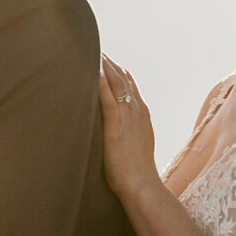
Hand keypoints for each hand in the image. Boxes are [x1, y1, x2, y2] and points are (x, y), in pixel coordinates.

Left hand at [98, 53, 159, 200]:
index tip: (109, 60)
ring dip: (106, 68)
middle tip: (99, 50)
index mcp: (141, 115)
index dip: (120, 72)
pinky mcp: (116, 128)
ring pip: (117, 86)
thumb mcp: (136, 144)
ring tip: (95, 54)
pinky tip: (93, 73)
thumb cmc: (136, 170)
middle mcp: (136, 112)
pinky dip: (101, 85)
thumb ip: (130, 130)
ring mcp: (127, 119)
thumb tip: (119, 126)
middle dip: (111, 65)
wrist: (141, 184)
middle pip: (123, 80)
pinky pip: (108, 101)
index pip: (130, 86)